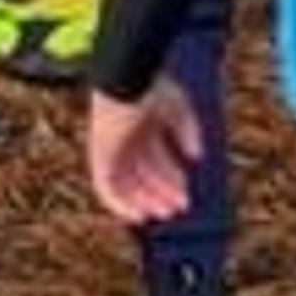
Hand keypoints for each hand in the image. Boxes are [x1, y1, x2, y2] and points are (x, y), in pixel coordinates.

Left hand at [87, 77, 203, 226]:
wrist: (126, 80)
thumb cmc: (151, 87)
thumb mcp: (178, 109)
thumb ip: (187, 132)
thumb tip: (196, 157)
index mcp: (142, 124)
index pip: (156, 158)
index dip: (171, 177)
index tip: (185, 194)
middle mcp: (125, 137)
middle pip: (143, 172)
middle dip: (162, 191)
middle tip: (179, 208)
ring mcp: (111, 146)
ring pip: (127, 182)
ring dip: (145, 199)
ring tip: (163, 213)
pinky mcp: (100, 154)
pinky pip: (105, 186)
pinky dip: (120, 204)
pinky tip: (138, 215)